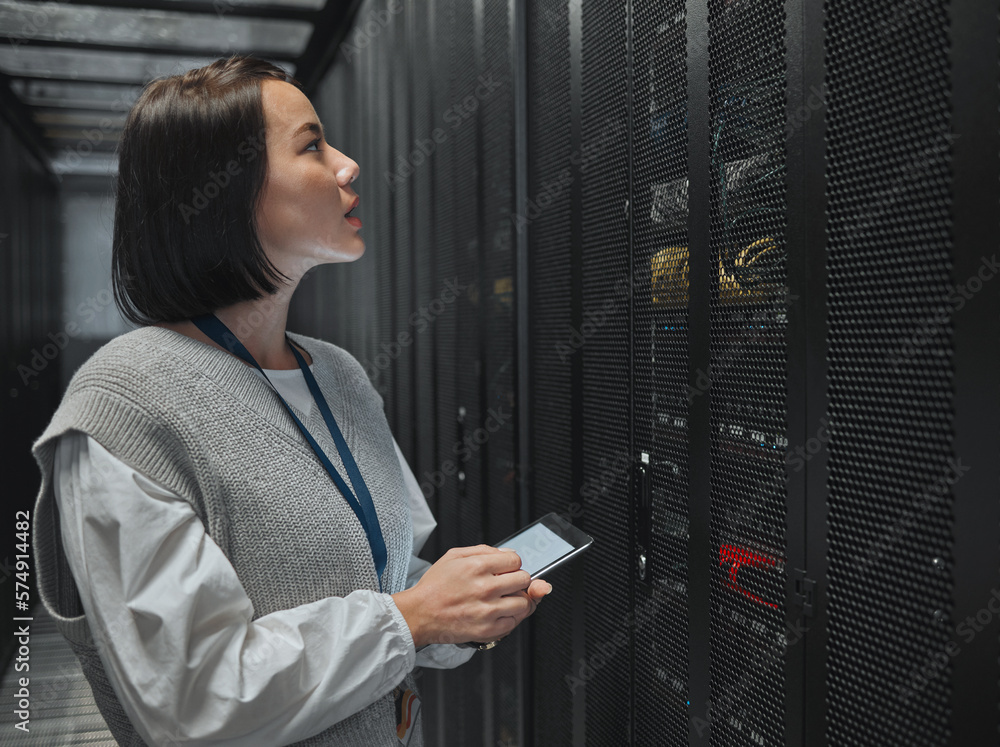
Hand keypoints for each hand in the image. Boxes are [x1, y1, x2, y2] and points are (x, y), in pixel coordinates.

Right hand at [391, 545, 552, 647]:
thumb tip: (506, 553)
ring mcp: (488, 610)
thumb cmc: (435, 587)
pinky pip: (514, 623)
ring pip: (524, 603)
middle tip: (507, 584)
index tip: (506, 569)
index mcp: (477, 566)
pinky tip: (498, 613)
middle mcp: (485, 588)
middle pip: (524, 580)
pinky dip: (510, 618)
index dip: (512, 564)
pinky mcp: (488, 630)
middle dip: (518, 580)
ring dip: (518, 600)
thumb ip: (483, 550)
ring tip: (505, 600)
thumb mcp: (453, 556)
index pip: (515, 560)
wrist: (419, 614)